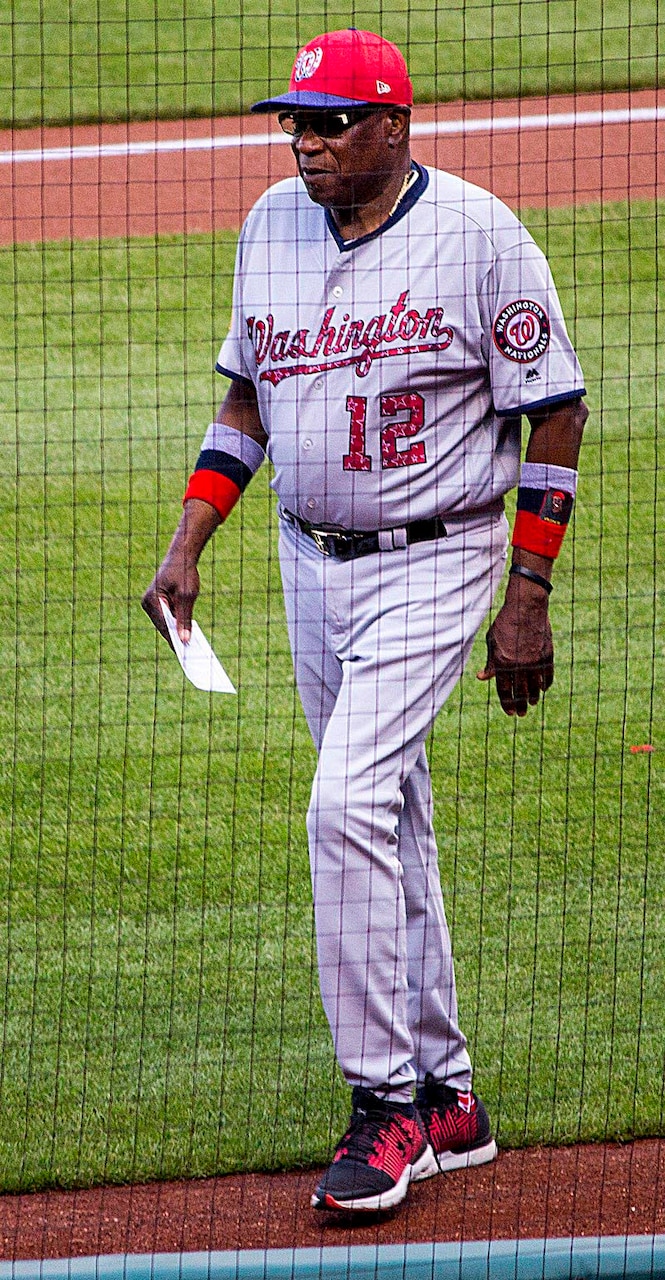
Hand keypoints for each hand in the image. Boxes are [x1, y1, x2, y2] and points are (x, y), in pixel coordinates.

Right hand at [141, 549, 200, 648]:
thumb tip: (184, 640)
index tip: (185, 655)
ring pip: (165, 625)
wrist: (182, 555)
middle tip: (190, 657)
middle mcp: (148, 603)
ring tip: (191, 650)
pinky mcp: (158, 603)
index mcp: (151, 600)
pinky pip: (167, 619)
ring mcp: (152, 604)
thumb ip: (184, 618)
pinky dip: (177, 626)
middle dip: (176, 639)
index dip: (174, 641)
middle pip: (163, 627)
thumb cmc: (185, 572)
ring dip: (177, 634)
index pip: (163, 626)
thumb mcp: (187, 595)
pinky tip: (189, 636)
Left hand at [477, 578, 553, 715]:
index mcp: (502, 662)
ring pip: (535, 687)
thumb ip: (490, 662)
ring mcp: (535, 660)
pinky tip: (542, 689)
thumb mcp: (492, 642)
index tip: (509, 712)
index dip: (506, 703)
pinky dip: (545, 684)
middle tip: (521, 714)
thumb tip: (482, 677)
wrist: (526, 607)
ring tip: (531, 703)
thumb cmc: (505, 623)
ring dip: (533, 697)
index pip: (504, 690)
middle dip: (520, 705)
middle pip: (520, 692)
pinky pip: (547, 676)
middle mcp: (519, 664)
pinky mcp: (547, 655)